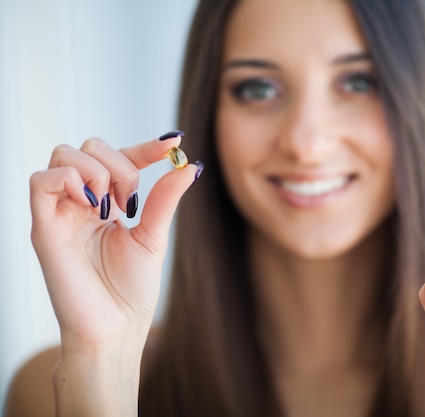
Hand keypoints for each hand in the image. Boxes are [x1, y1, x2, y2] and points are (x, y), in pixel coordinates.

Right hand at [30, 134, 200, 351]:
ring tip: (113, 206)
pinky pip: (40, 181)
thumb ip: (165, 199)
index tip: (173, 145)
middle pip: (88, 147)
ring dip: (97, 169)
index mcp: (105, 205)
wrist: (115, 330)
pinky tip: (92, 204)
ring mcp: (61, 214)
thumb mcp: (153, 236)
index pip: (118, 158)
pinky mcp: (44, 229)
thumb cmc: (130, 292)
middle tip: (131, 202)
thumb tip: (188, 165)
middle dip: (119, 163)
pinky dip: (68, 178)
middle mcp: (80, 204)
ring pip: (63, 155)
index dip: (145, 147)